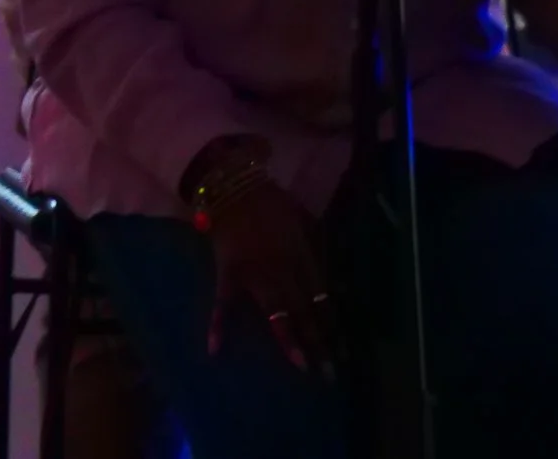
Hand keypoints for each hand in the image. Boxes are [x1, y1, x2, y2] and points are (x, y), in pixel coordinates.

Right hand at [197, 157, 332, 373]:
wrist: (231, 185)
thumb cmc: (269, 200)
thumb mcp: (302, 218)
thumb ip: (314, 245)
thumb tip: (327, 274)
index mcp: (301, 255)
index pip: (321, 297)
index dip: (331, 324)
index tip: (342, 349)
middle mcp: (282, 269)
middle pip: (304, 310)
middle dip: (318, 341)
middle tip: (329, 372)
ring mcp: (254, 273)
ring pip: (275, 312)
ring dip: (288, 341)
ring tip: (301, 366)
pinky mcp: (227, 273)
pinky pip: (223, 302)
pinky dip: (217, 324)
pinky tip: (215, 349)